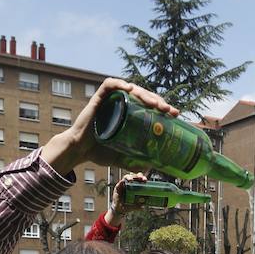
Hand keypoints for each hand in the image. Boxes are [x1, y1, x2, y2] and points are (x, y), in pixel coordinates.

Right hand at [44, 78, 177, 174]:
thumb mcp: (122, 157)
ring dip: (144, 93)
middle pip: (143, 95)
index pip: (149, 106)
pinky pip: (109, 85)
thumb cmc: (99, 151)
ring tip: (155, 103)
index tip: (175, 114)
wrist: (79, 151)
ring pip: (130, 88)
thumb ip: (134, 161)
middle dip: (158, 101)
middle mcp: (121, 104)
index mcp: (129, 114)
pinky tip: (129, 88)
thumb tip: (149, 170)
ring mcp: (110, 100)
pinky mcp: (98, 98)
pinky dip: (119, 84)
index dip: (163, 107)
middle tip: (168, 110)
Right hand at [106, 172, 149, 227]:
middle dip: (138, 175)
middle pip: (135, 176)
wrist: (119, 209)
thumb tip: (143, 207)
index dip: (143, 178)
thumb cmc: (128, 206)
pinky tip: (125, 181)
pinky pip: (121, 182)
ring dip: (130, 177)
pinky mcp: (118, 186)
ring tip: (131, 180)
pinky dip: (123, 181)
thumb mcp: (135, 206)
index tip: (145, 180)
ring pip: (127, 177)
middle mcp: (130, 184)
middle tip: (141, 178)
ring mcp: (124, 185)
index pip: (140, 180)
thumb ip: (139, 206)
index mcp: (136, 187)